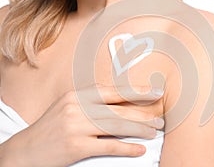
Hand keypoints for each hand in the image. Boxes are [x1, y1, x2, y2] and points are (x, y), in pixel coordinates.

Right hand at [0, 85, 163, 166]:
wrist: (24, 150)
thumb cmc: (51, 128)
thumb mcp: (69, 107)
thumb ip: (92, 104)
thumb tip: (121, 106)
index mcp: (78, 95)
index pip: (113, 91)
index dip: (137, 92)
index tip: (155, 92)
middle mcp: (77, 107)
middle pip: (118, 110)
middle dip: (142, 114)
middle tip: (159, 119)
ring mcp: (76, 126)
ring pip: (117, 126)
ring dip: (139, 129)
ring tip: (154, 132)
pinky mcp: (76, 146)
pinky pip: (108, 146)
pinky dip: (126, 148)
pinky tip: (139, 149)